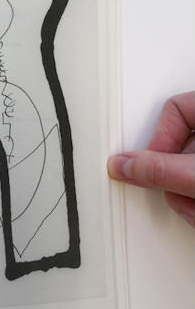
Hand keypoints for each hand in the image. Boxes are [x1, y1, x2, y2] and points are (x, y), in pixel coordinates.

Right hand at [108, 91, 193, 226]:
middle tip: (184, 194)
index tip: (160, 167)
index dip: (161, 139)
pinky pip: (194, 186)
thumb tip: (121, 166)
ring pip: (188, 172)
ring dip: (187, 199)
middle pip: (179, 147)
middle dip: (174, 180)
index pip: (175, 109)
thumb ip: (159, 170)